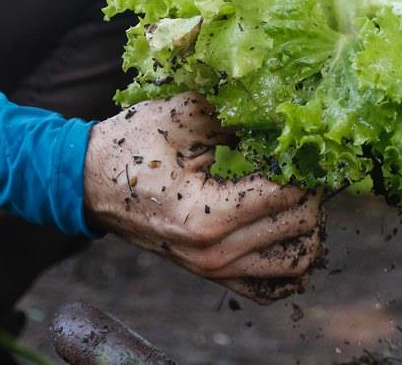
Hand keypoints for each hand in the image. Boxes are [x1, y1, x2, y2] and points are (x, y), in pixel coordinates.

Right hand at [83, 94, 322, 302]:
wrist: (90, 183)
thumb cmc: (133, 146)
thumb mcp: (183, 116)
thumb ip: (238, 116)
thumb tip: (287, 116)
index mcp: (208, 216)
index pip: (288, 194)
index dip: (302, 161)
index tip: (300, 138)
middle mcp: (215, 254)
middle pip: (301, 225)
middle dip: (311, 187)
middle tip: (301, 158)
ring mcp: (214, 271)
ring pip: (296, 261)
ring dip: (307, 225)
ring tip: (296, 190)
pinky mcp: (213, 275)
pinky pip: (270, 286)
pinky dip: (288, 260)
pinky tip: (285, 228)